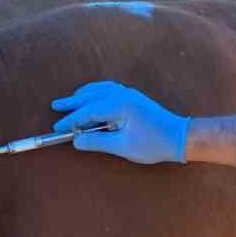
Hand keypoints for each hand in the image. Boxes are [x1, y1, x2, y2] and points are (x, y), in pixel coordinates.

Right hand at [50, 81, 189, 164]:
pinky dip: (95, 92)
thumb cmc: (153, 143)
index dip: (72, 119)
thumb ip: (97, 142)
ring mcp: (129, 94)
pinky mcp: (133, 97)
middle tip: (56, 106)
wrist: (179, 137)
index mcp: (119, 105)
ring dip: (83, 95)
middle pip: (91, 95)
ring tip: (69, 100)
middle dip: (72, 102)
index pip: (88, 110)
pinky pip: (108, 89)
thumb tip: (76, 140)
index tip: (58, 128)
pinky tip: (90, 97)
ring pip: (99, 89)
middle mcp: (123, 94)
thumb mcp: (122, 147)